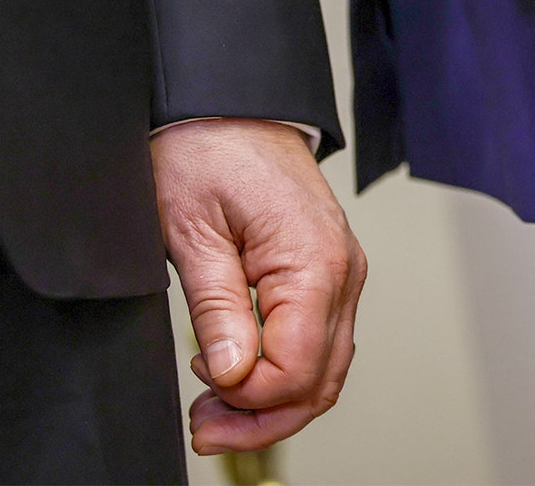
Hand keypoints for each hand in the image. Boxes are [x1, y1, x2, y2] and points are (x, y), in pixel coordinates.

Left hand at [151, 119, 366, 453]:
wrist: (231, 106)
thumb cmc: (209, 151)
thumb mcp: (192, 231)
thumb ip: (217, 308)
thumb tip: (231, 373)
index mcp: (314, 263)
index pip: (297, 369)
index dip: (249, 399)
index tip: (202, 393)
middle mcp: (342, 272)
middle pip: (321, 380)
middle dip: (264, 419)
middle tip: (206, 428)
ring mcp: (342, 273)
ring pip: (326, 368)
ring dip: (274, 401)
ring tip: (216, 408)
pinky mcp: (329, 272)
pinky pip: (321, 340)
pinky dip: (286, 370)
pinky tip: (242, 372)